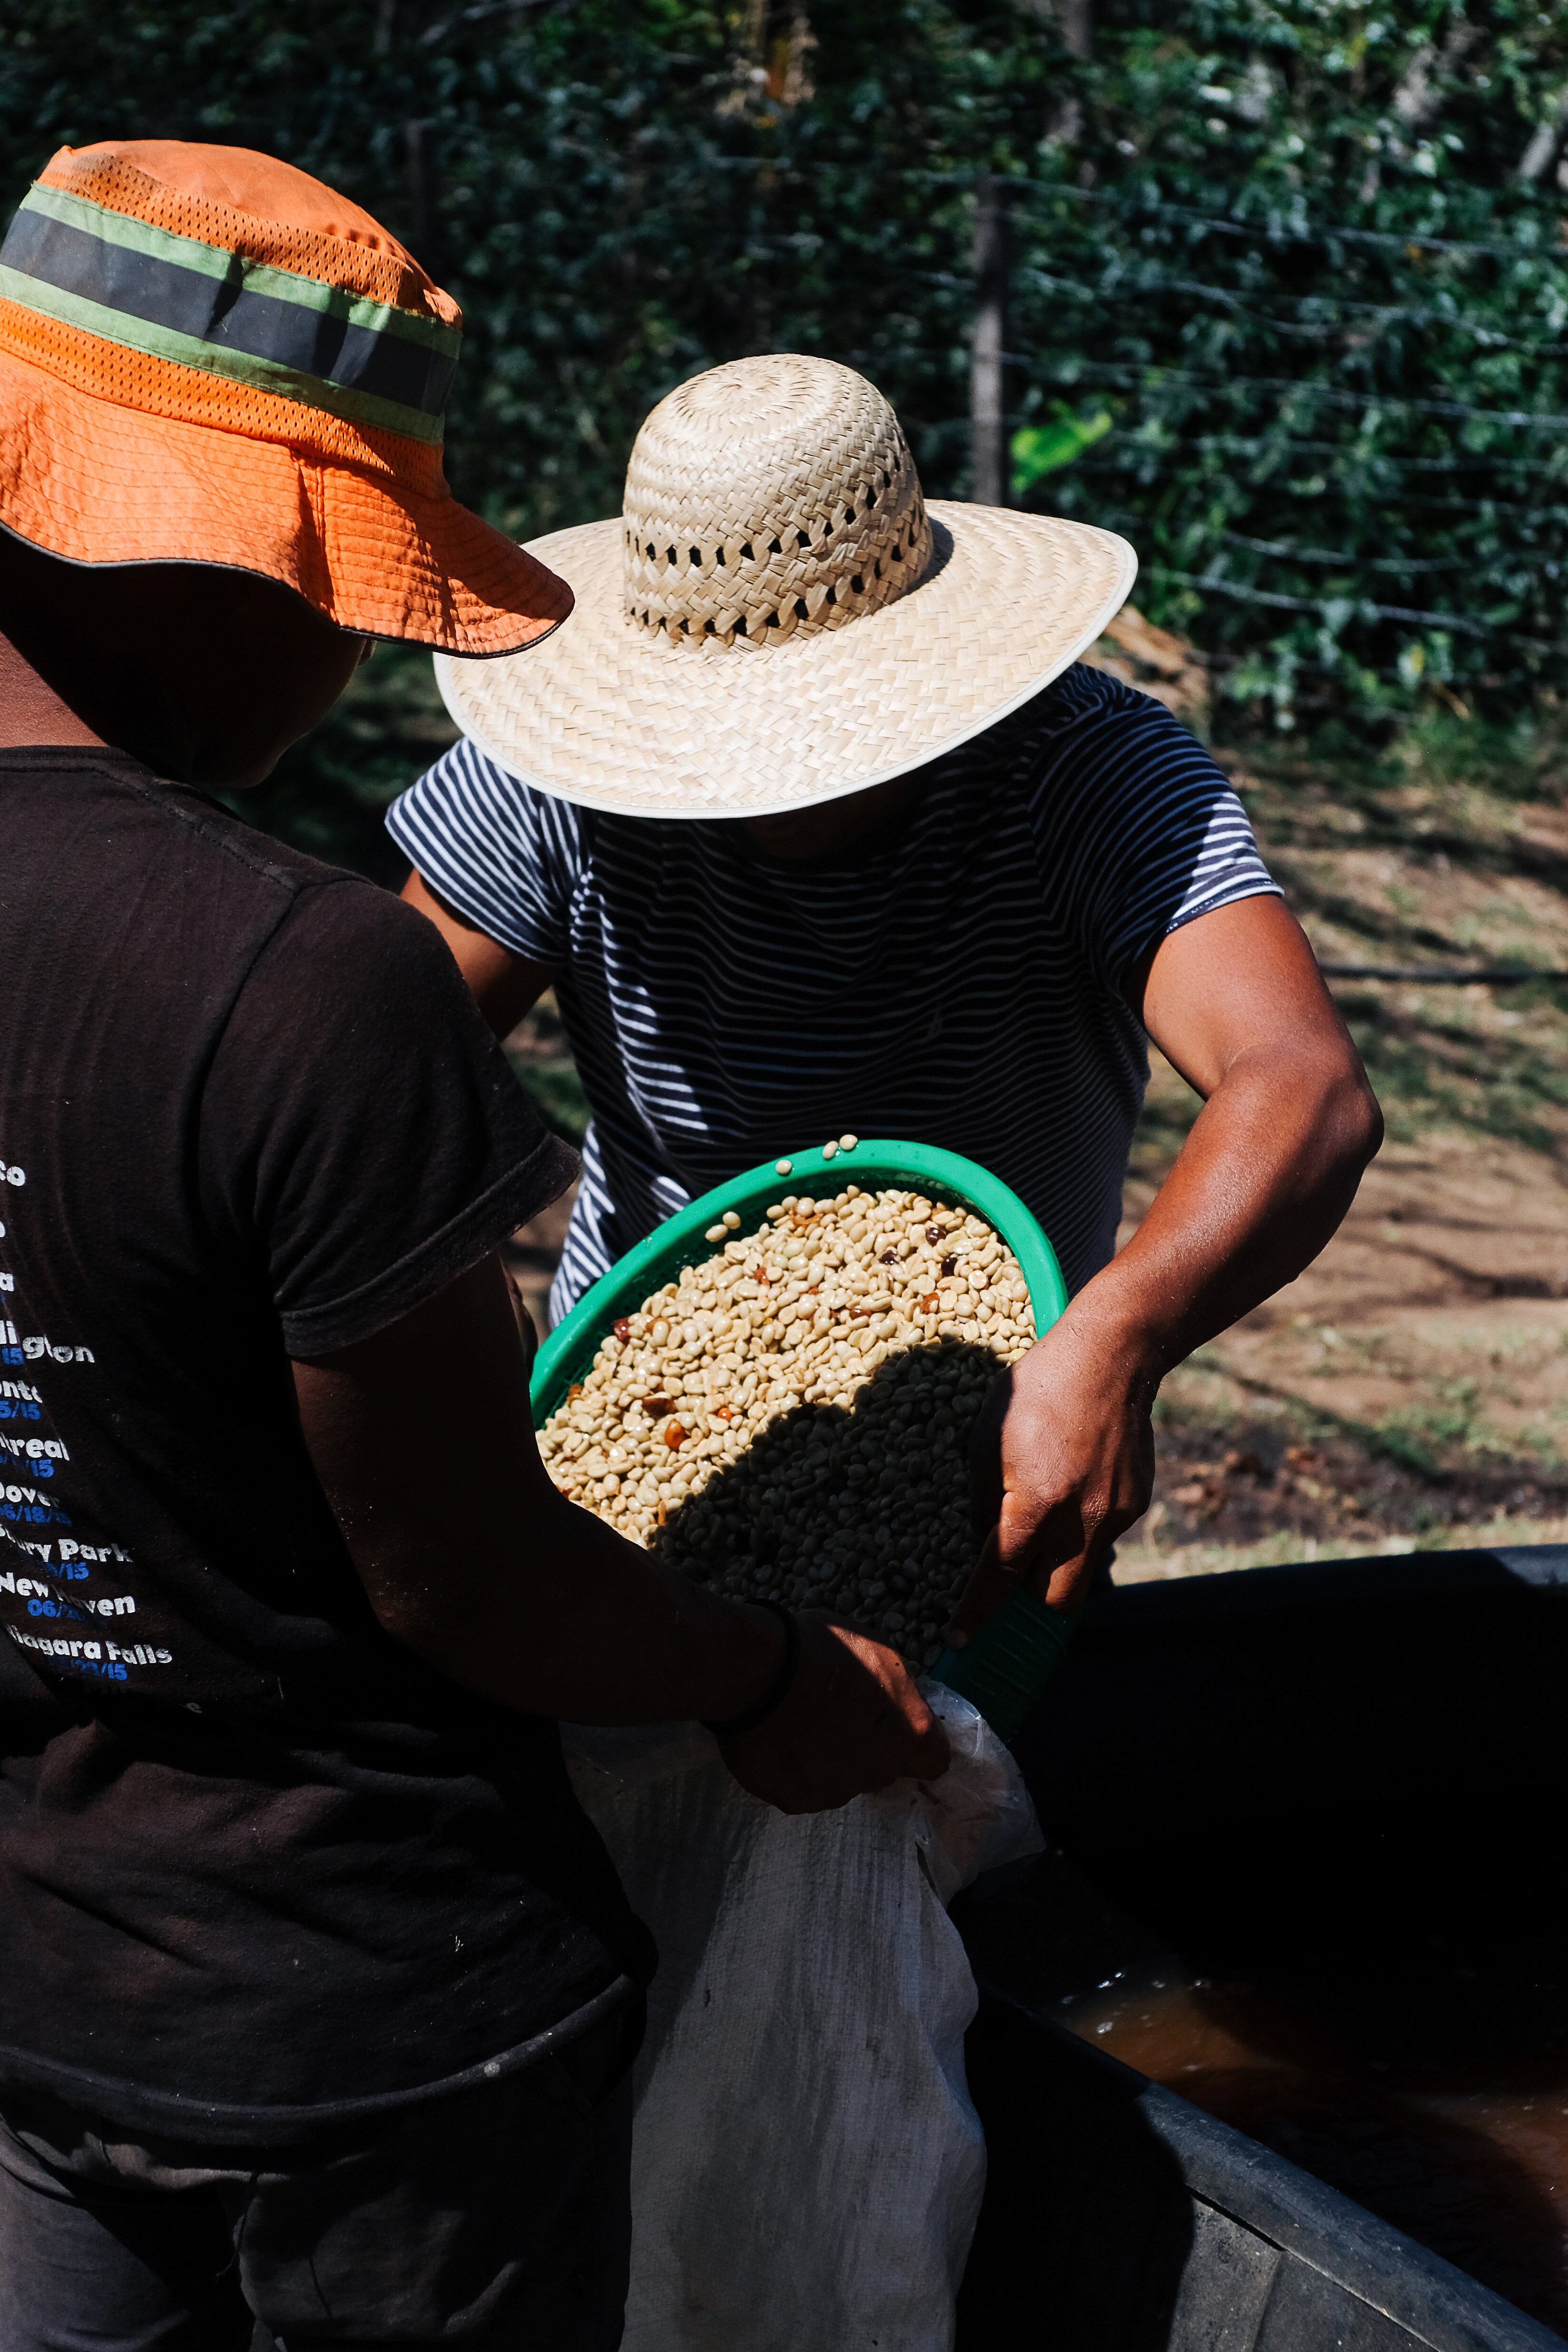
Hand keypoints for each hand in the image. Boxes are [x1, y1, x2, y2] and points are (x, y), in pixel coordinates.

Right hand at [716, 1615, 950, 1814]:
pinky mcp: (796, 1801)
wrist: (760, 1674)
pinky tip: (777, 1739)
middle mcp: (880, 1770)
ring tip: (798, 1724)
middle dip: (865, 1747)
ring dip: (828, 1760)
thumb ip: (895, 1690)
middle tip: (835, 1716)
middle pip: (882, 1767)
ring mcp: (838, 1790)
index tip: (895, 1728)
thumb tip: (891, 1705)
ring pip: (841, 1779)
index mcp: (910, 1732)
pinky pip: (802, 1787)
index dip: (916, 1744)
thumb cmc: (822, 1650)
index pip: (934, 1758)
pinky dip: (793, 1769)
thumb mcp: (878, 1652)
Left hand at [945, 1305, 1155, 1643]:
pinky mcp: (1136, 1505)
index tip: (958, 1641)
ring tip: (1045, 1522)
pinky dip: (1083, 1528)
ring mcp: (1114, 1516)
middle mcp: (1079, 1521)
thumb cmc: (1036, 1392)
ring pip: (1083, 1571)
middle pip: (1054, 1601)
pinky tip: (1075, 1487)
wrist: (1109, 1360)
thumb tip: (987, 1541)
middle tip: (1009, 1586)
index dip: (975, 1615)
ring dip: (1058, 1563)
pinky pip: (1104, 1536)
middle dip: (1027, 1604)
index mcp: (1034, 1505)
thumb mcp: (985, 1442)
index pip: (999, 1579)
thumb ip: (984, 1501)